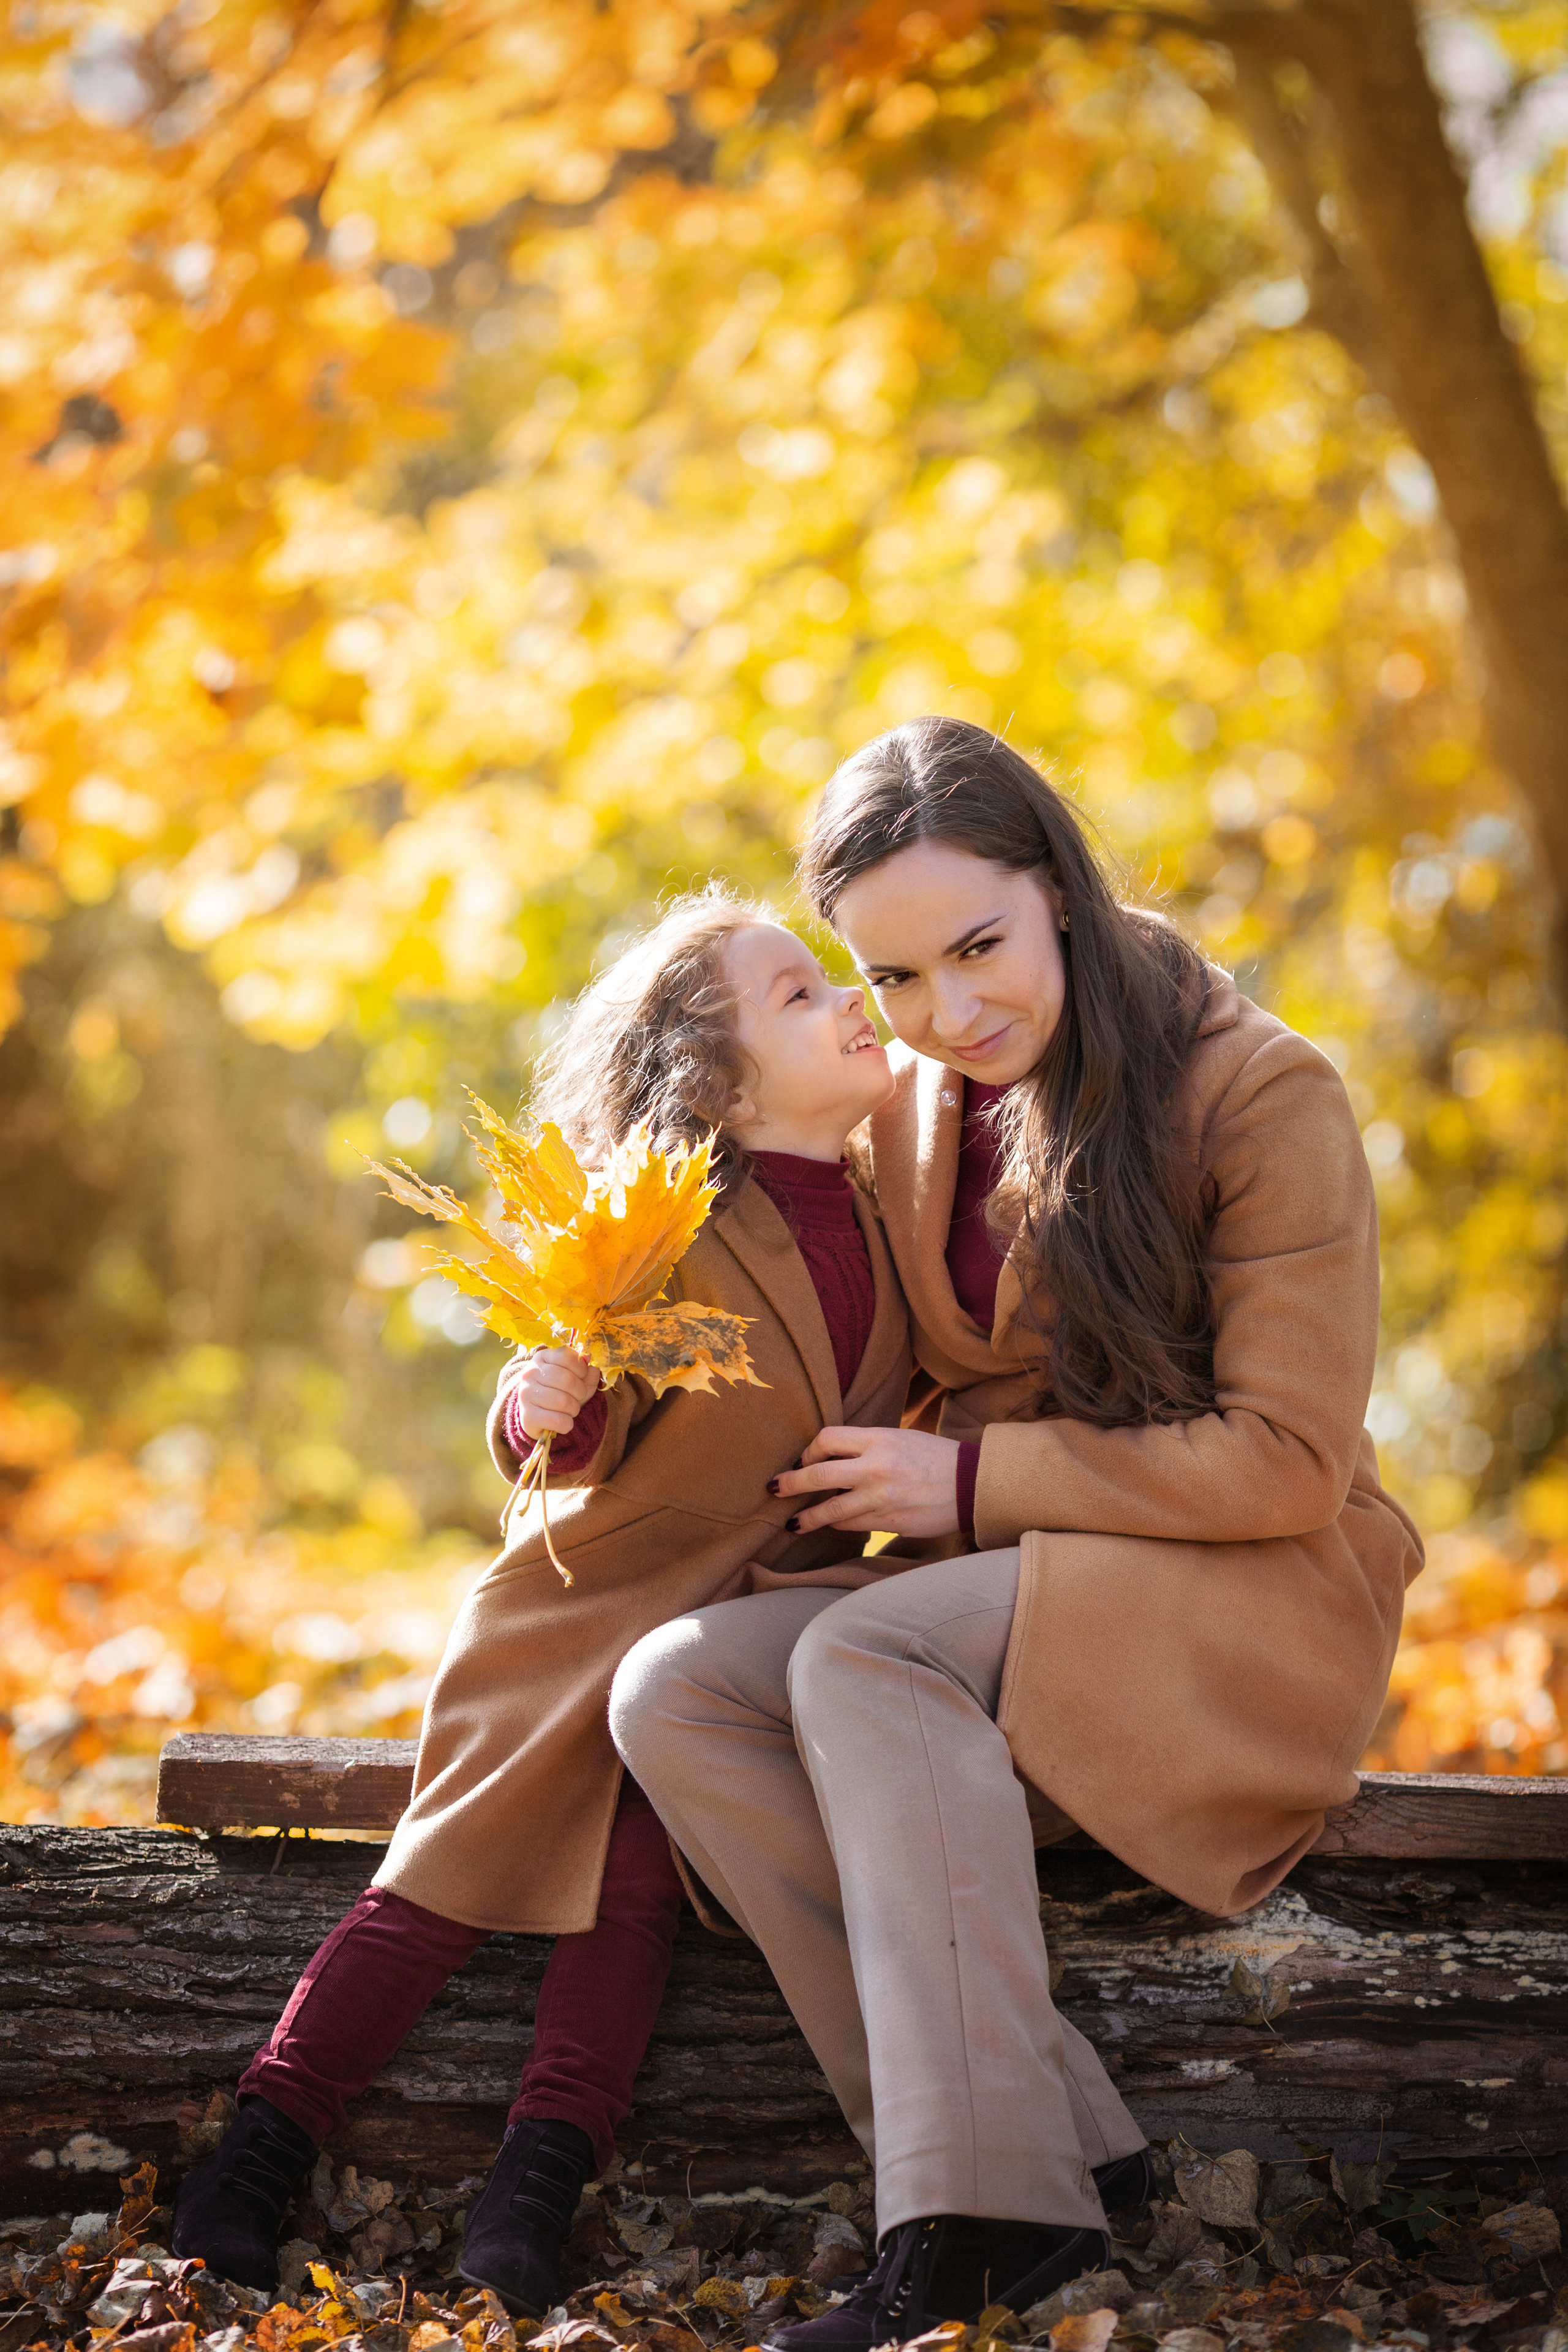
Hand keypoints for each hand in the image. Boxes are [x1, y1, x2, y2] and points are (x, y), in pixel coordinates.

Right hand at [515, 1346, 598, 1441]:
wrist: (538, 1416)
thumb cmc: (561, 1392)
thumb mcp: (577, 1378)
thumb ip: (586, 1369)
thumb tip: (588, 1357)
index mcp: (542, 1358)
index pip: (565, 1355)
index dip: (581, 1368)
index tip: (582, 1377)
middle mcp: (530, 1373)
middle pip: (567, 1380)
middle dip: (580, 1392)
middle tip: (578, 1397)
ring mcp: (526, 1394)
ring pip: (563, 1402)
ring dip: (574, 1409)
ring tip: (570, 1410)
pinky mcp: (527, 1415)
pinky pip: (558, 1421)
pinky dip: (567, 1424)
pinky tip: (563, 1421)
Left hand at [769, 1426, 962, 1538]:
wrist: (972, 1484)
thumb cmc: (935, 1457)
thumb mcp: (900, 1438)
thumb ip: (866, 1446)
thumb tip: (830, 1457)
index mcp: (879, 1439)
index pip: (827, 1439)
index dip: (808, 1450)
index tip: (803, 1460)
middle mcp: (877, 1467)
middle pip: (819, 1475)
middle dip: (790, 1484)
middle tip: (774, 1489)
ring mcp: (883, 1497)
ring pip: (831, 1511)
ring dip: (807, 1518)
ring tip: (793, 1524)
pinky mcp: (891, 1521)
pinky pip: (853, 1526)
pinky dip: (839, 1525)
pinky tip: (831, 1525)